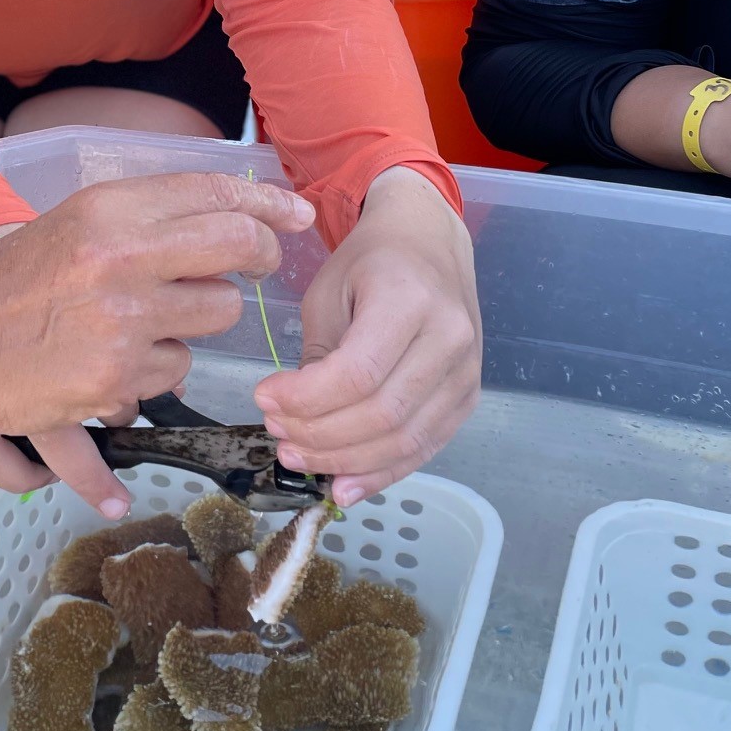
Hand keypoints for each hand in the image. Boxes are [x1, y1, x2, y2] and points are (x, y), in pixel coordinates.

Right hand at [0, 172, 315, 516]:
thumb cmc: (16, 280)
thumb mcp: (79, 222)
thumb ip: (151, 218)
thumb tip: (237, 216)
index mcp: (110, 208)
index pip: (216, 193)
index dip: (268, 202)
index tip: (296, 213)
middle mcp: (122, 258)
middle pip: (237, 249)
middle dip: (258, 256)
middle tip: (255, 264)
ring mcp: (123, 322)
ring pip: (216, 318)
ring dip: (195, 323)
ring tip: (145, 324)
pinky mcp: (117, 379)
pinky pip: (175, 373)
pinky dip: (153, 372)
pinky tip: (114, 364)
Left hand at [253, 166, 480, 506]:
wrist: (429, 243)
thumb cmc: (371, 262)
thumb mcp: (329, 290)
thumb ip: (318, 353)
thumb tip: (294, 416)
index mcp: (410, 299)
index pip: (358, 372)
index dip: (306, 399)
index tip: (263, 397)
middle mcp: (450, 338)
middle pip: (381, 414)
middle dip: (319, 435)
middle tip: (276, 433)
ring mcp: (466, 372)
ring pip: (405, 440)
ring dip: (344, 461)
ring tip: (296, 456)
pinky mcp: (468, 398)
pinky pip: (424, 449)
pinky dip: (381, 473)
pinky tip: (342, 487)